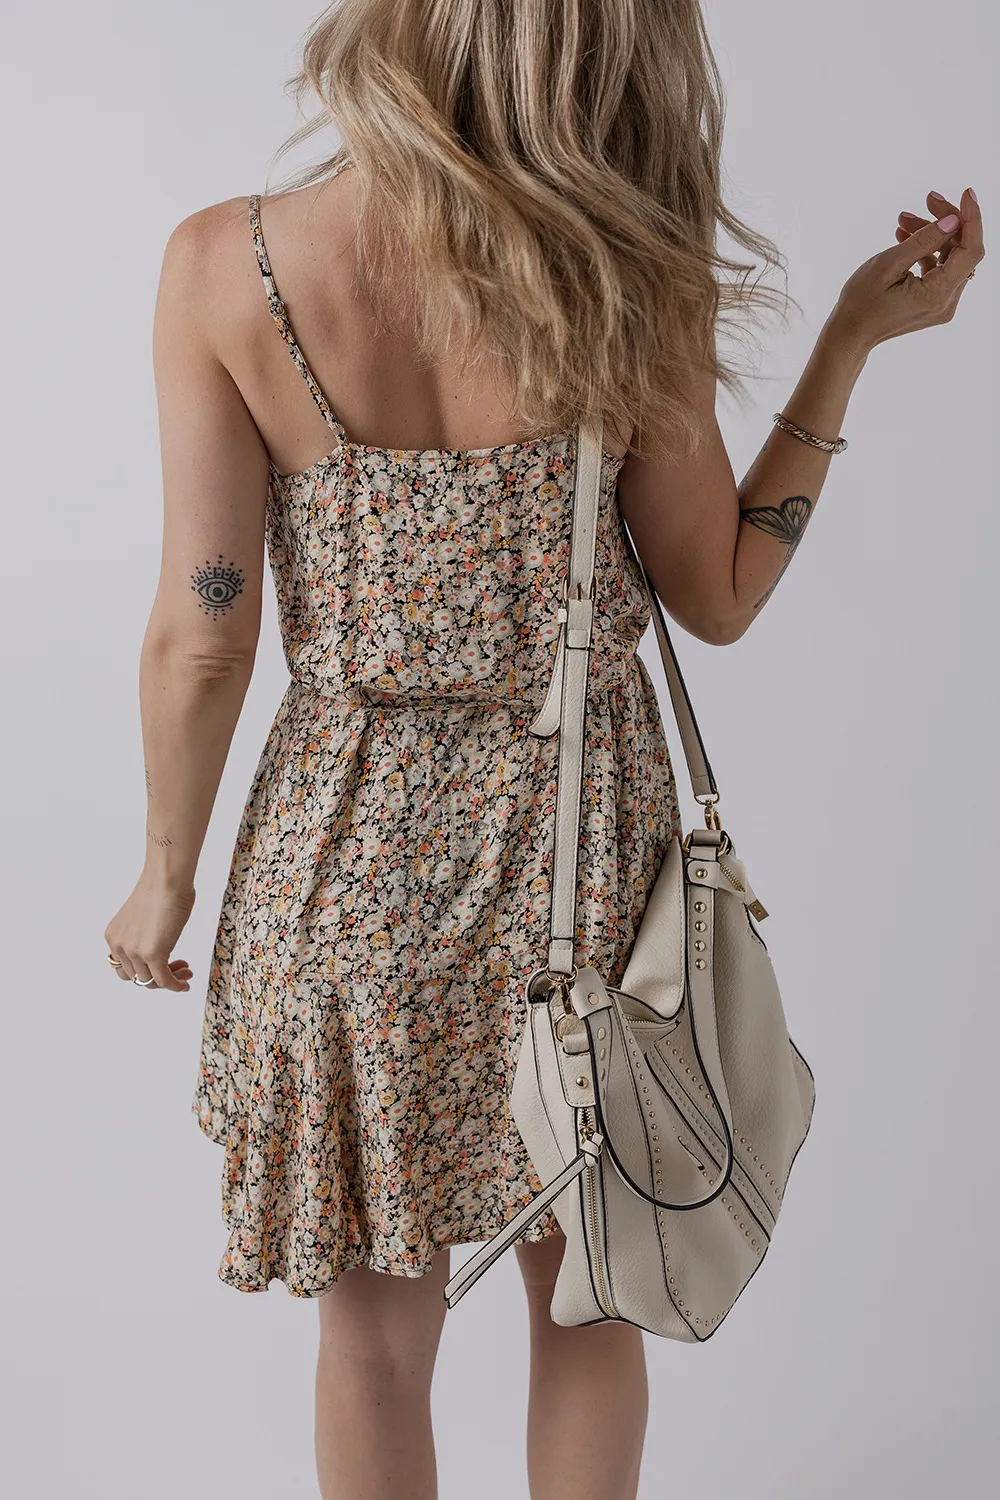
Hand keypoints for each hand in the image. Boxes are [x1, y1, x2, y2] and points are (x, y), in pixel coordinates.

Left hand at [104, 870, 194, 991]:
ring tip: (185, 973)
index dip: (144, 969)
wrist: (167, 880)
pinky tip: (184, 984)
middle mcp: (119, 946)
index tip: (162, 963)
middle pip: (136, 977)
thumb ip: (144, 935)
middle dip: (157, 976)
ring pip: (150, 982)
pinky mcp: (152, 955)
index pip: (125, 966)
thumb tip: (160, 945)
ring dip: (169, 980)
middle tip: (177, 969)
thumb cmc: (162, 889)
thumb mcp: (144, 918)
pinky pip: (164, 981)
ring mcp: (134, 952)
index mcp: (114, 936)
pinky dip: (175, 985)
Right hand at [826, 186, 983, 355]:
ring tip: (903, 222)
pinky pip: (939, 269)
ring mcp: (941, 304)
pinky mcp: (934, 302)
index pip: (971, 251)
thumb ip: (923, 241)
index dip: (972, 219)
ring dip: (932, 235)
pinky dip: (927, 251)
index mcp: (936, 295)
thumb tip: (953, 221)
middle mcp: (946, 302)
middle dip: (946, 222)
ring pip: (950, 257)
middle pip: (962, 251)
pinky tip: (905, 238)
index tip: (966, 192)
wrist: (849, 334)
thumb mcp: (887, 265)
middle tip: (927, 199)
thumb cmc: (860, 303)